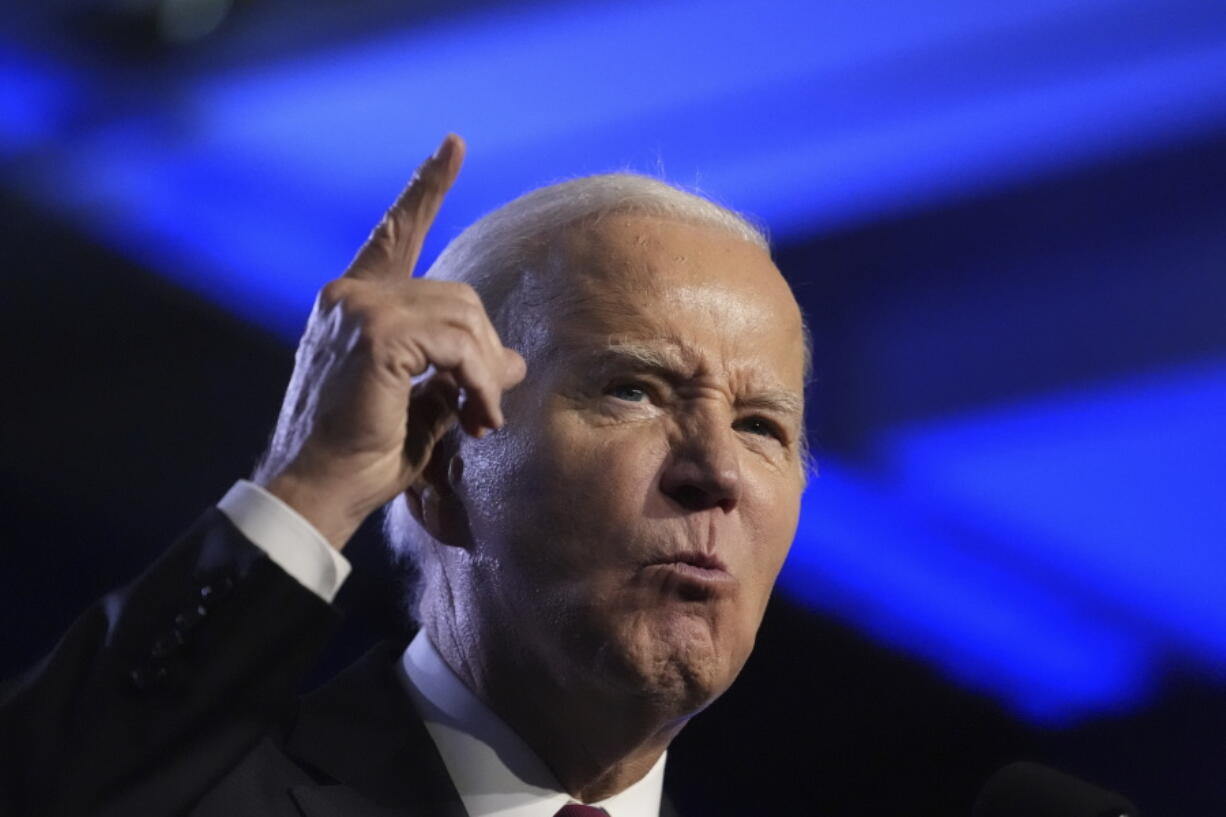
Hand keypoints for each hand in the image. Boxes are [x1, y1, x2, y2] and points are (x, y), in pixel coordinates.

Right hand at [254, 134, 526, 548]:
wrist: (318, 490)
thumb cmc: (362, 456)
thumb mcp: (423, 405)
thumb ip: (459, 371)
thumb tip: (512, 358)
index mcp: (353, 303)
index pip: (396, 233)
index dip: (425, 189)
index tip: (452, 146)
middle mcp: (350, 295)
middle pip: (457, 294)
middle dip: (484, 352)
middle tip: (487, 409)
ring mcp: (359, 309)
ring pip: (463, 317)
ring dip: (484, 373)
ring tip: (481, 420)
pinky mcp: (377, 334)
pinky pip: (458, 344)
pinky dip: (478, 382)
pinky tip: (476, 417)